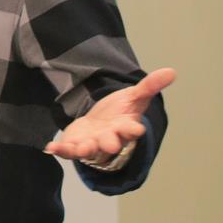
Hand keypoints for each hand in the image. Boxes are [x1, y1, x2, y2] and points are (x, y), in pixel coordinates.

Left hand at [44, 67, 175, 162]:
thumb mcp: (134, 96)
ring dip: (85, 150)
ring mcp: (92, 144)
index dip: (133, 130)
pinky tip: (50, 148)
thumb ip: (150, 86)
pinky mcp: (76, 145)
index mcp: (125, 127)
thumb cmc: (120, 112)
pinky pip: (68, 150)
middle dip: (110, 143)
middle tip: (110, 144)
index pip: (131, 130)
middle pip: (111, 143)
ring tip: (81, 148)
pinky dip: (60, 150)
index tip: (137, 129)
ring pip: (89, 150)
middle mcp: (109, 139)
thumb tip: (172, 71)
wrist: (101, 121)